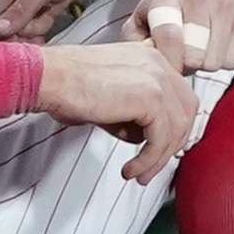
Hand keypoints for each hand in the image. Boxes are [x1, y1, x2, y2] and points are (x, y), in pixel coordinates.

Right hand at [0, 0, 95, 43]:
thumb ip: (20, 10)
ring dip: (39, 29)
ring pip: (27, 32)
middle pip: (12, 33)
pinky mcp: (42, 10)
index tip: (19, 43)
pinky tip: (49, 20)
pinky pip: (38, 27)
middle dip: (27, 34)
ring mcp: (29, 8)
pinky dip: (44, 27)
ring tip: (48, 13)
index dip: (6, 39)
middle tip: (40, 22)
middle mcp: (15, 5)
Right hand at [36, 38, 197, 184]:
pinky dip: (148, 160)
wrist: (48, 77)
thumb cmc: (67, 87)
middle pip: (185, 112)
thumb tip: (143, 139)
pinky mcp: (150, 97)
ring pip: (175, 128)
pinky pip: (160, 139)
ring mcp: (157, 79)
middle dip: (172, 145)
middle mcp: (158, 65)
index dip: (174, 126)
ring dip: (159, 158)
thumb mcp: (110, 99)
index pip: (179, 97)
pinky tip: (131, 169)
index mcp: (151, 59)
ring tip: (140, 174)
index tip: (161, 149)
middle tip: (152, 167)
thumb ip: (133, 113)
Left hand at [136, 0, 233, 74]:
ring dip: (205, 63)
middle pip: (194, 55)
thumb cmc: (171, 7)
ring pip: (215, 62)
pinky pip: (233, 61)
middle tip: (183, 54)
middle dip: (186, 64)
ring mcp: (228, 2)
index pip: (170, 36)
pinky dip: (223, 61)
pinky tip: (216, 45)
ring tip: (199, 48)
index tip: (168, 68)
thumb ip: (135, 40)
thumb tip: (145, 63)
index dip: (169, 60)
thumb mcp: (143, 17)